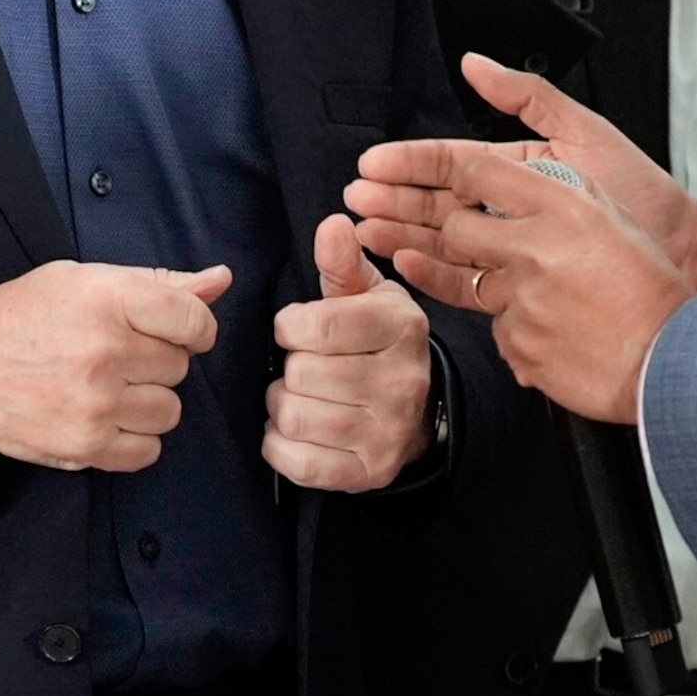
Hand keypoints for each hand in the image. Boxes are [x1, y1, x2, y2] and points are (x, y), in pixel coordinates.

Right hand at [0, 260, 230, 471]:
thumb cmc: (21, 317)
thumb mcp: (83, 279)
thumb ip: (158, 282)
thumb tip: (221, 281)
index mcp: (106, 298)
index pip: (194, 320)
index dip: (193, 326)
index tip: (176, 330)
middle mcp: (105, 351)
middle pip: (179, 366)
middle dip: (156, 359)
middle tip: (117, 353)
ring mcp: (96, 404)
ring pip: (170, 410)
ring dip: (148, 399)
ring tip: (109, 385)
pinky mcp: (85, 446)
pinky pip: (148, 450)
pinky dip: (134, 436)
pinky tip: (105, 415)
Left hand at [263, 215, 431, 490]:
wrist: (417, 405)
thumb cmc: (374, 337)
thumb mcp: (364, 292)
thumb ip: (342, 261)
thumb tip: (333, 224)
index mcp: (400, 327)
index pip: (317, 328)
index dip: (288, 327)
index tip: (293, 328)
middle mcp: (402, 382)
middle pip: (301, 375)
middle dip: (286, 368)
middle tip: (299, 366)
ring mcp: (389, 432)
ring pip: (295, 417)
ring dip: (280, 405)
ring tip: (298, 395)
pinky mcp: (370, 472)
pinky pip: (299, 463)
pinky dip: (280, 445)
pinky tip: (293, 429)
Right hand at [348, 54, 696, 294]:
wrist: (684, 255)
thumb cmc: (643, 195)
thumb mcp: (584, 131)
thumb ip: (528, 97)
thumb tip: (476, 63)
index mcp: (520, 170)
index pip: (451, 161)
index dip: (410, 162)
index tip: (374, 163)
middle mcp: (512, 209)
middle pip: (438, 201)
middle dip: (393, 197)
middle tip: (356, 198)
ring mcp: (513, 247)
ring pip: (444, 238)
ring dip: (401, 232)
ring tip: (366, 229)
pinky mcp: (520, 285)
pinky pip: (467, 278)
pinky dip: (433, 271)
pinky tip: (405, 262)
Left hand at [407, 151, 690, 423]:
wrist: (669, 360)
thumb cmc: (651, 292)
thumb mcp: (615, 219)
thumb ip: (564, 196)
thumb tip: (526, 181)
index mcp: (563, 209)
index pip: (482, 171)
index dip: (469, 181)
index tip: (470, 192)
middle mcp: (535, 250)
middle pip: (456, 229)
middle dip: (463, 235)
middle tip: (487, 246)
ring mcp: (522, 300)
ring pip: (476, 285)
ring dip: (503, 290)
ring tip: (551, 301)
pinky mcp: (516, 343)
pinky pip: (498, 329)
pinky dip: (520, 330)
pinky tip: (556, 330)